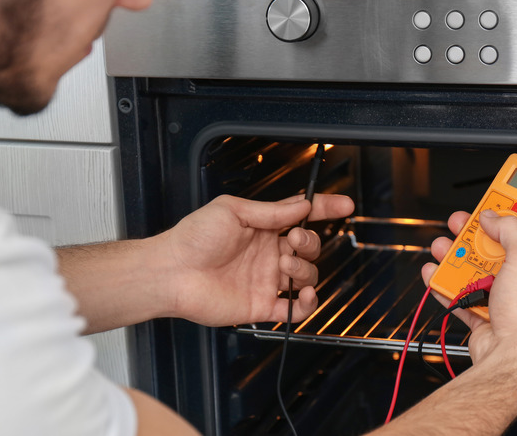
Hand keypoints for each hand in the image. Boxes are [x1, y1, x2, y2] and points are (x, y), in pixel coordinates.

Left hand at [156, 194, 354, 326]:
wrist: (171, 272)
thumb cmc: (193, 237)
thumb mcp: (233, 210)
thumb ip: (271, 212)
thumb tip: (301, 205)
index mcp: (261, 228)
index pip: (301, 217)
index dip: (325, 210)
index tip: (344, 205)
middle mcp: (267, 254)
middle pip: (309, 247)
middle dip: (310, 242)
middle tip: (293, 239)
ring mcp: (266, 280)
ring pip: (306, 276)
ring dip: (304, 268)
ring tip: (284, 264)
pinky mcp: (261, 305)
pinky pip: (294, 310)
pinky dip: (308, 304)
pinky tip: (306, 294)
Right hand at [421, 210, 516, 378]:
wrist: (509, 360)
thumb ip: (510, 230)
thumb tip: (496, 217)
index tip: (504, 199)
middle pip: (500, 247)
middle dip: (477, 234)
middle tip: (463, 222)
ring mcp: (506, 299)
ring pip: (477, 269)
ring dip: (457, 258)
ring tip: (443, 248)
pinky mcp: (485, 315)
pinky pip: (462, 294)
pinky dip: (447, 284)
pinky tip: (436, 274)